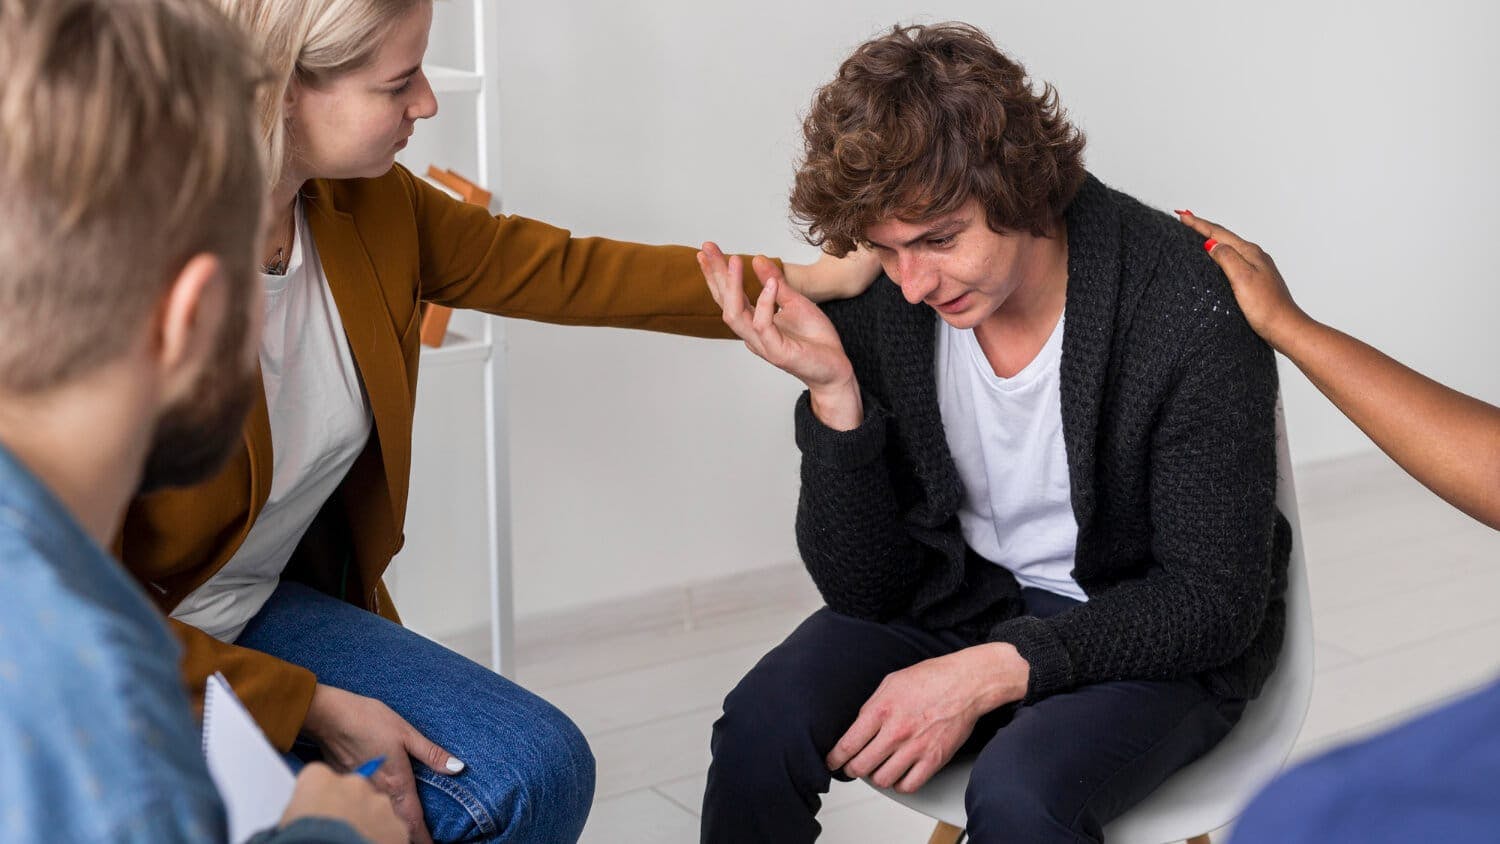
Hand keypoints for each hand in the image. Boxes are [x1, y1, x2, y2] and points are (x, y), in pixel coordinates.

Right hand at [302, 684, 466, 843]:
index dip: (424, 838)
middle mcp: (378, 793)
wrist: (326, 716)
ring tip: (404, 831)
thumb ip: (431, 754)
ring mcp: (360, 791)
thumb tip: (457, 768)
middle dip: (408, 836)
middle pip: (396, 825)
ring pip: (379, 818)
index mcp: (397, 783)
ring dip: (391, 826)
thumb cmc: (367, 719)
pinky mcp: (345, 785)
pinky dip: (372, 815)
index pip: (413, 821)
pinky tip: (377, 811)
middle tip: (421, 839)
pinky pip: (362, 808)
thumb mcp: (406, 733)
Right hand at [698, 242, 863, 429]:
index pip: (728, 297)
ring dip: (733, 287)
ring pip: (736, 316)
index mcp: (754, 323)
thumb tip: (757, 259)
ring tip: (734, 260)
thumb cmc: (816, 340)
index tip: (708, 250)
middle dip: (715, 275)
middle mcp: (753, 334)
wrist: (836, 368)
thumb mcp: (796, 301)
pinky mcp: (777, 353)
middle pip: (724, 303)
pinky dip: (765, 304)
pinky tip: (771, 284)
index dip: (717, 274)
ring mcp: (763, 345)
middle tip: (708, 249)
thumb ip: (775, 283)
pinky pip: (763, 326)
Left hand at [826, 644, 1028, 793]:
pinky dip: (899, 785)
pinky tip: (899, 774)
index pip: (848, 744)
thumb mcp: (891, 683)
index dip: (835, 758)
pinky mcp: (934, 760)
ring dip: (876, 776)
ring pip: (882, 779)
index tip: (833, 762)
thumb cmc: (930, 679)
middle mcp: (896, 731)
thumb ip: (871, 706)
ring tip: (879, 768)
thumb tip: (856, 728)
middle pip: (861, 766)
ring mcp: (916, 748)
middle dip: (852, 769)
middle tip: (854, 766)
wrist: (965, 683)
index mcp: (881, 710)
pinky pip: (908, 786)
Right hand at [1176, 211, 1309, 349]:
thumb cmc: (1266, 308)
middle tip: (1186, 220)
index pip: (1219, 233)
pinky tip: (1217, 260)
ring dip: (1212, 240)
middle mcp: (1255, 257)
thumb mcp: (1242, 279)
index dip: (1199, 224)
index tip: (1182, 215)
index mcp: (1250, 253)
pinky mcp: (1255, 281)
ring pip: (1229, 248)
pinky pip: (1233, 261)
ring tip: (1197, 236)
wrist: (1285, 328)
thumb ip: (1226, 258)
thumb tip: (1212, 244)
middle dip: (1204, 228)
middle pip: (1224, 237)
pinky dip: (1220, 255)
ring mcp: (1257, 268)